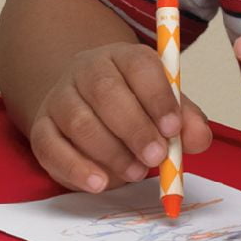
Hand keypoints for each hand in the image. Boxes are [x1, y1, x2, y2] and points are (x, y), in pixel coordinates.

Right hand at [29, 37, 213, 193]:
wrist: (87, 107)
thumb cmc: (133, 108)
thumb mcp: (164, 108)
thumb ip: (185, 121)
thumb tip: (199, 139)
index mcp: (123, 57)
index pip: (139, 66)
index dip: (157, 98)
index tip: (173, 129)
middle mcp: (86, 70)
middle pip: (105, 92)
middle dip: (134, 129)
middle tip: (156, 157)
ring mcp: (59, 98)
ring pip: (79, 122)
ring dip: (110, 152)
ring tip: (134, 173)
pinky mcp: (41, 128)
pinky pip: (51, 148)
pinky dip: (76, 168)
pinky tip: (99, 183)